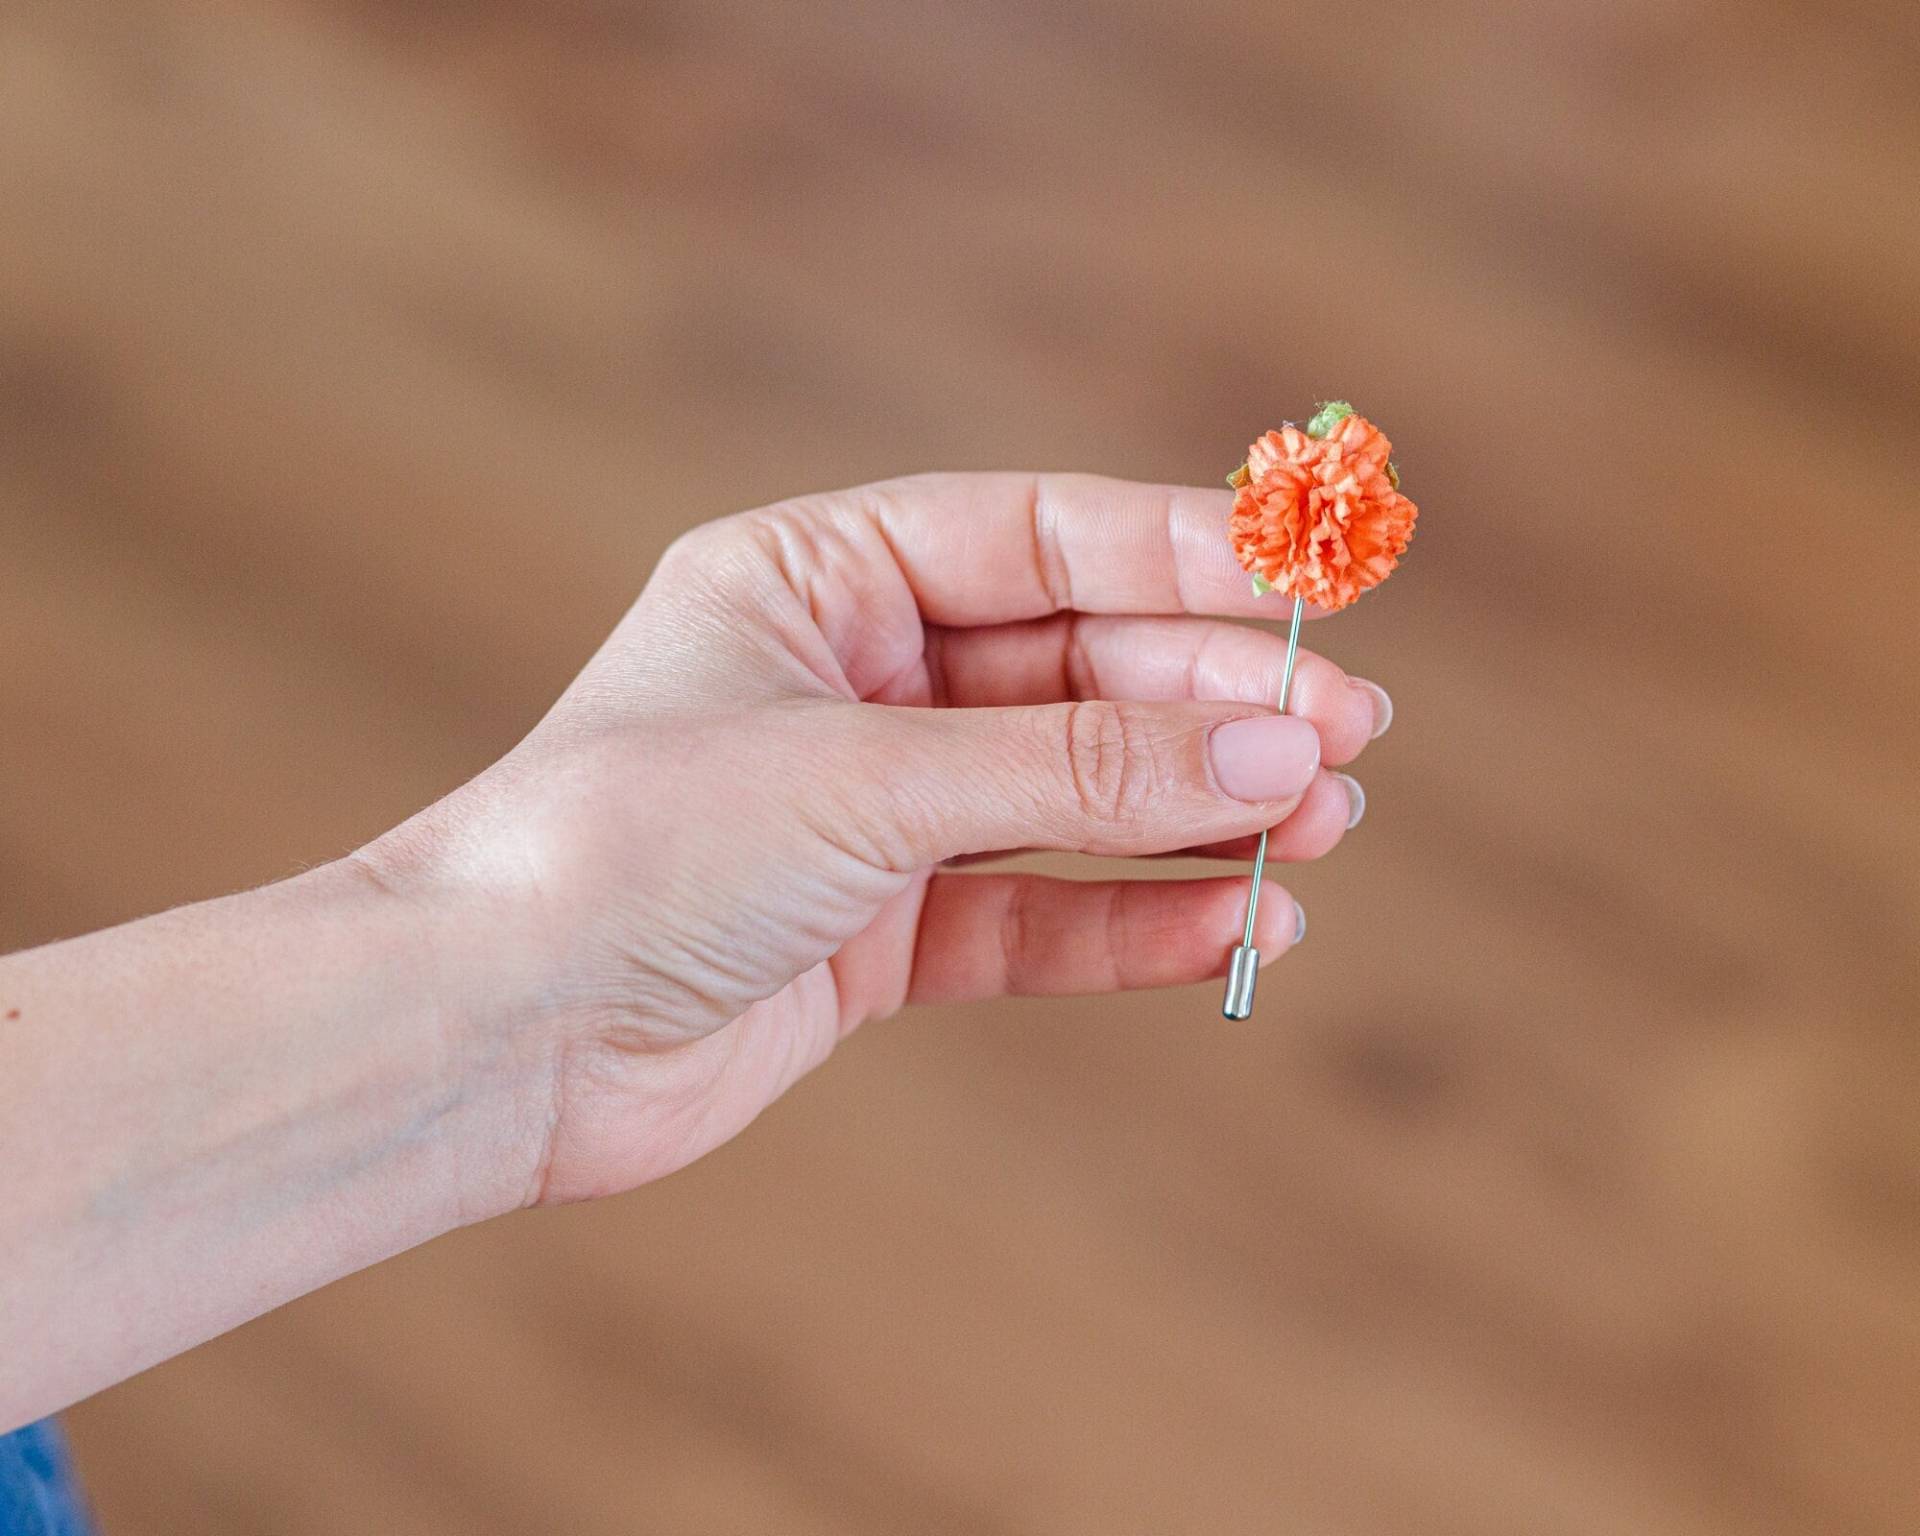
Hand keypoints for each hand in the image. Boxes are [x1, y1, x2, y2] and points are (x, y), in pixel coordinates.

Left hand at [368, 474, 1390, 1205]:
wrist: (490, 1039)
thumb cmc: (631, 853)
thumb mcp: (871, 779)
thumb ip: (1079, 765)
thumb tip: (1278, 748)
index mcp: (815, 582)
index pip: (1037, 538)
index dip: (1180, 554)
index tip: (1312, 578)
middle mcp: (848, 685)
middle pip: (1074, 668)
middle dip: (1210, 701)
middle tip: (1346, 735)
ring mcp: (866, 814)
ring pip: (1070, 794)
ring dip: (1196, 809)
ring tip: (1325, 827)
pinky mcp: (874, 936)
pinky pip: (1034, 914)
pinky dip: (1132, 921)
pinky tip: (1235, 925)